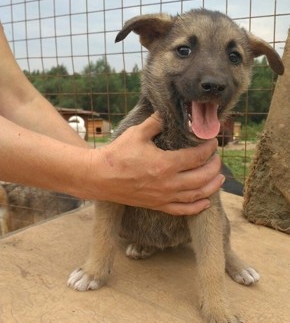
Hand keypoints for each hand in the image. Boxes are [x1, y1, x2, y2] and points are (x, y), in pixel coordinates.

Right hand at [94, 113, 222, 214]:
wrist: (100, 177)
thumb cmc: (117, 155)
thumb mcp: (137, 133)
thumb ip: (156, 122)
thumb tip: (168, 111)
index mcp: (165, 164)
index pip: (197, 157)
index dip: (209, 148)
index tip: (212, 142)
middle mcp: (168, 183)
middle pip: (203, 177)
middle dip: (215, 166)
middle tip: (217, 158)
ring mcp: (164, 197)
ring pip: (197, 195)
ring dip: (212, 186)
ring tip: (220, 178)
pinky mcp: (157, 205)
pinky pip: (182, 210)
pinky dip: (197, 207)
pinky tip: (205, 202)